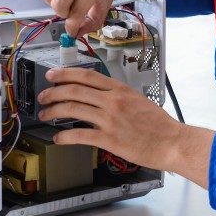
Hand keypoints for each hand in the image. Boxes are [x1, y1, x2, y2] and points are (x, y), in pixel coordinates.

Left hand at [38, 67, 212, 187]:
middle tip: (43, 96)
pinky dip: (65, 137)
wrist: (172, 142)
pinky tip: (58, 139)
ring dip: (54, 111)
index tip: (53, 74)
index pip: (87, 76)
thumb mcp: (138, 101)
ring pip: (73, 109)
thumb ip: (118, 97)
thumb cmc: (160, 125)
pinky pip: (80, 135)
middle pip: (75, 90)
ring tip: (45, 115)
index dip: (66, 73)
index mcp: (120, 90)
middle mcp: (113, 102)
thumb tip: (99, 98)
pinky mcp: (109, 139)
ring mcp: (110, 120)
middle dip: (53, 92)